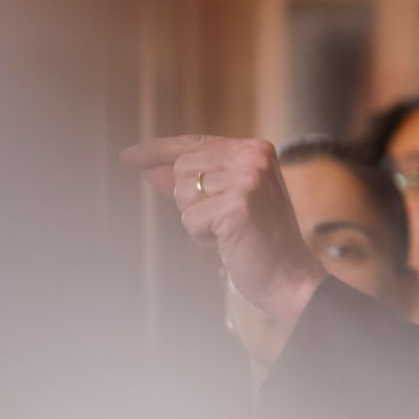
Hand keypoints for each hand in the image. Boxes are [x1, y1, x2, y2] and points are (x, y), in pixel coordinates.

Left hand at [120, 135, 327, 336]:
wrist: (289, 275)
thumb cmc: (259, 239)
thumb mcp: (228, 199)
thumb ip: (194, 180)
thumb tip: (150, 168)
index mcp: (256, 149)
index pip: (195, 143)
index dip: (158, 150)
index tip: (129, 156)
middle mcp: (254, 157)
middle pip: (183, 167)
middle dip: (189, 199)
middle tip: (221, 219)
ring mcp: (247, 180)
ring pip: (183, 192)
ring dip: (196, 219)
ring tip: (228, 230)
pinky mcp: (237, 206)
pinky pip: (190, 219)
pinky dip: (202, 236)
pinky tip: (229, 241)